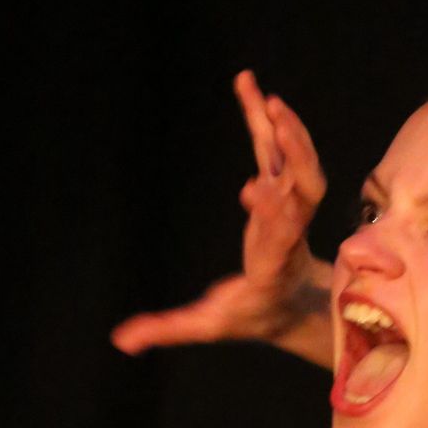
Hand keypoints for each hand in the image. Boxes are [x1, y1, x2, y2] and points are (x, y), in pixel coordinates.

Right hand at [110, 69, 332, 364]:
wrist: (294, 302)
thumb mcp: (208, 324)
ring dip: (286, 129)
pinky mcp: (282, 186)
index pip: (280, 238)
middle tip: (278, 123)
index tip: (257, 188)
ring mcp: (291, 206)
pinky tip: (250, 87)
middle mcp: (291, 231)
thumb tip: (120, 341)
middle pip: (306, 192)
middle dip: (296, 158)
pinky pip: (279, 148)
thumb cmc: (250, 313)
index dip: (272, 213)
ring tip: (262, 95)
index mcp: (273, 264)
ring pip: (298, 164)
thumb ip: (167, 328)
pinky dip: (266, 118)